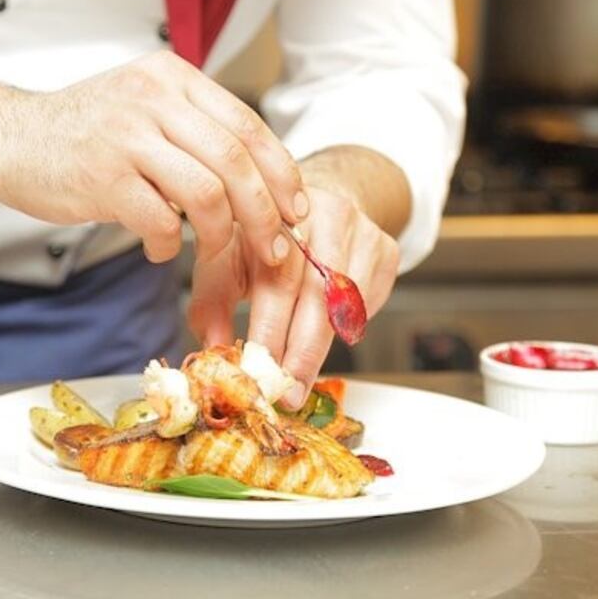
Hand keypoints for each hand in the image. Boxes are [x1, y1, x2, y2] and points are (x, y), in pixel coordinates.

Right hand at [0, 51, 307, 264]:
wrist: (9, 139)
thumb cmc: (87, 134)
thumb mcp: (146, 108)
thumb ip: (197, 132)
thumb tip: (264, 186)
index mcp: (173, 78)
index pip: (247, 125)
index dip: (281, 172)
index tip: (296, 209)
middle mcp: (153, 98)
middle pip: (235, 161)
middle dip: (265, 212)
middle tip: (274, 247)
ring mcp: (126, 136)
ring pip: (206, 193)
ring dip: (221, 236)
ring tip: (213, 254)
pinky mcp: (102, 177)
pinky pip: (160, 221)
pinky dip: (170, 245)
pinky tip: (160, 249)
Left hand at [188, 186, 399, 408]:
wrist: (313, 205)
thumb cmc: (263, 240)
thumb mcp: (227, 260)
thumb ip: (213, 301)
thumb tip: (212, 349)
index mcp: (274, 215)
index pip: (277, 279)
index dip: (270, 331)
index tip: (259, 373)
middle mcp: (321, 214)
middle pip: (318, 293)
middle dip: (301, 352)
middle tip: (288, 392)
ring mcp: (360, 230)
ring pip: (347, 302)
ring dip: (323, 348)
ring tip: (301, 380)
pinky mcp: (385, 248)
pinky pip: (368, 302)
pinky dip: (347, 329)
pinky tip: (324, 338)